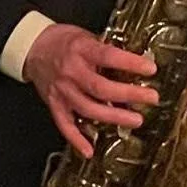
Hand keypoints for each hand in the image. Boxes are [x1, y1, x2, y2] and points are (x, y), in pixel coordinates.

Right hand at [23, 23, 158, 157]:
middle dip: (129, 94)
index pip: (109, 57)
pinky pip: (65, 125)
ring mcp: (62, 91)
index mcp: (82, 50)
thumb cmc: (65, 40)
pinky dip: (76, 140)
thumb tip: (136, 60)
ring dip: (113, 117)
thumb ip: (107, 49)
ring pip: (88, 109)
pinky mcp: (54, 104)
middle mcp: (71, 72)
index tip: (151, 68)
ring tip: (136, 120)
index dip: (130, 63)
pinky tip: (90, 150)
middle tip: (152, 98)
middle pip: (101, 88)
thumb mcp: (87, 36)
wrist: (34, 47)